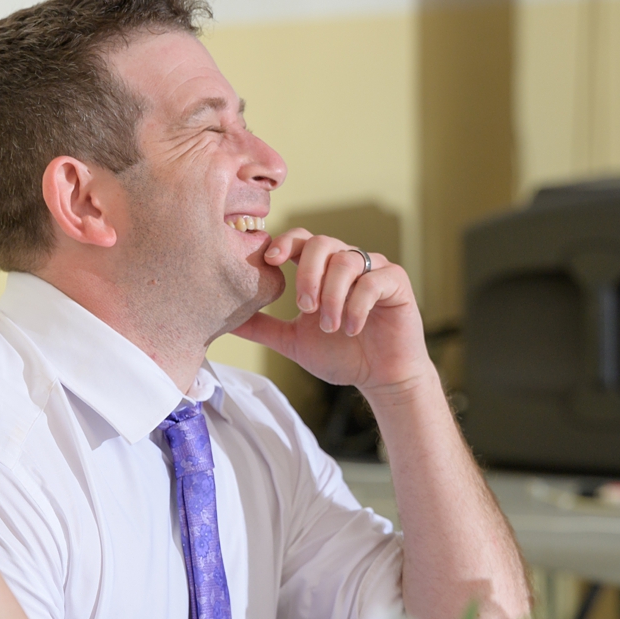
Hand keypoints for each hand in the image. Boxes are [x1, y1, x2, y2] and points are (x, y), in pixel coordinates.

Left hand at [232, 231, 436, 396]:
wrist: (380, 378)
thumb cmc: (340, 355)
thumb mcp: (292, 340)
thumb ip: (262, 327)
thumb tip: (223, 321)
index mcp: (321, 269)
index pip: (300, 240)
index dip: (284, 243)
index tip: (269, 261)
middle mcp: (346, 262)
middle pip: (322, 242)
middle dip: (307, 273)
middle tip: (304, 307)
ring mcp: (372, 269)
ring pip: (347, 260)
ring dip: (333, 294)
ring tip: (329, 326)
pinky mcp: (395, 282)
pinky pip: (373, 280)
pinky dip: (357, 304)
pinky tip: (351, 328)